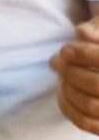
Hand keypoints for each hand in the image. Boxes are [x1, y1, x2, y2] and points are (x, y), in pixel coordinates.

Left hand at [51, 16, 98, 133]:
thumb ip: (98, 28)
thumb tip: (81, 33)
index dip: (82, 53)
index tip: (65, 50)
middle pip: (96, 84)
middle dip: (70, 71)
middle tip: (57, 62)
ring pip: (90, 105)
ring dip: (67, 89)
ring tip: (61, 76)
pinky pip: (85, 123)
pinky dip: (67, 107)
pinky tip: (62, 91)